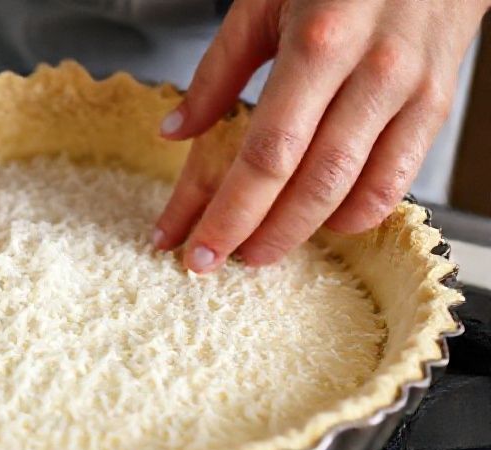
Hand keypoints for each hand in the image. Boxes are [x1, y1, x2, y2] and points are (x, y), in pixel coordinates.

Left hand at [155, 0, 489, 272]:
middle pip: (309, 183)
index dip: (229, 212)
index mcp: (319, 43)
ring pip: (354, 191)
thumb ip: (217, 70)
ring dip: (300, 233)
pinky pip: (397, 182)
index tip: (194, 246)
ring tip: (257, 250)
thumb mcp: (263, 1)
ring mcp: (410, 93)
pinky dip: (355, 214)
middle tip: (214, 261)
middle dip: (256, 235)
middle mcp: (371, 72)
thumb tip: (175, 131)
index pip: (267, 154)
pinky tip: (319, 224)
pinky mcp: (435, 106)